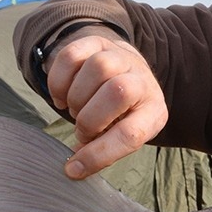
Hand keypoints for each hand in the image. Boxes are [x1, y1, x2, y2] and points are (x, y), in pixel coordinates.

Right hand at [42, 27, 167, 178]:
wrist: (127, 71)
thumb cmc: (123, 112)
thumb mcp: (125, 132)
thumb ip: (104, 148)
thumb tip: (74, 168)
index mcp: (153, 110)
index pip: (131, 134)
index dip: (99, 154)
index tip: (74, 168)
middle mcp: (142, 80)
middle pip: (117, 92)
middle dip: (90, 119)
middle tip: (83, 129)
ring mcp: (120, 58)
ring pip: (97, 69)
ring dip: (76, 98)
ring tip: (77, 110)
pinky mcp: (97, 43)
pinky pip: (71, 55)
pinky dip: (58, 81)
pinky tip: (63, 95)